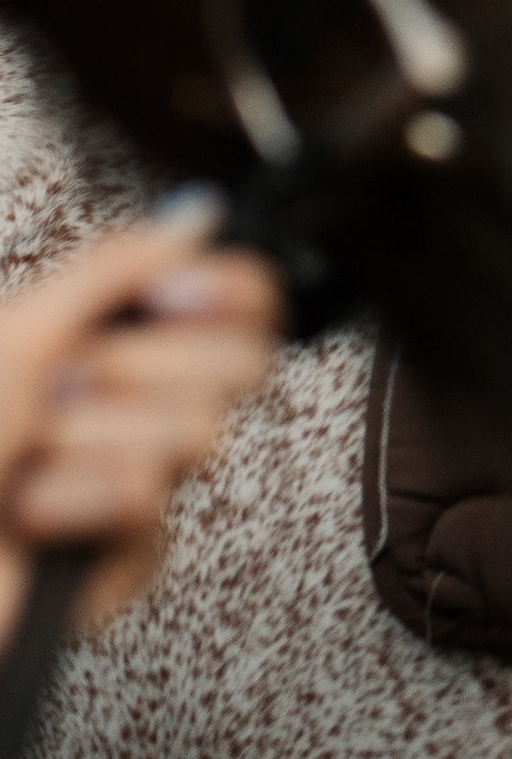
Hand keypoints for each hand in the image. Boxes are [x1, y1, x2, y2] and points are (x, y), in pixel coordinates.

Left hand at [0, 206, 282, 641]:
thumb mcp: (22, 331)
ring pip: (193, 433)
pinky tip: (36, 511)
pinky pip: (147, 504)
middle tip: (65, 387)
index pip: (242, 299)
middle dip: (137, 370)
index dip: (226, 292)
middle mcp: (145, 399)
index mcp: (123, 336)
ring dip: (87, 439)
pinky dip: (73, 500)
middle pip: (237, 363)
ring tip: (31, 457)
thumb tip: (196, 214)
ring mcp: (145, 469)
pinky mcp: (136, 544)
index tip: (170, 295)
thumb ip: (116, 269)